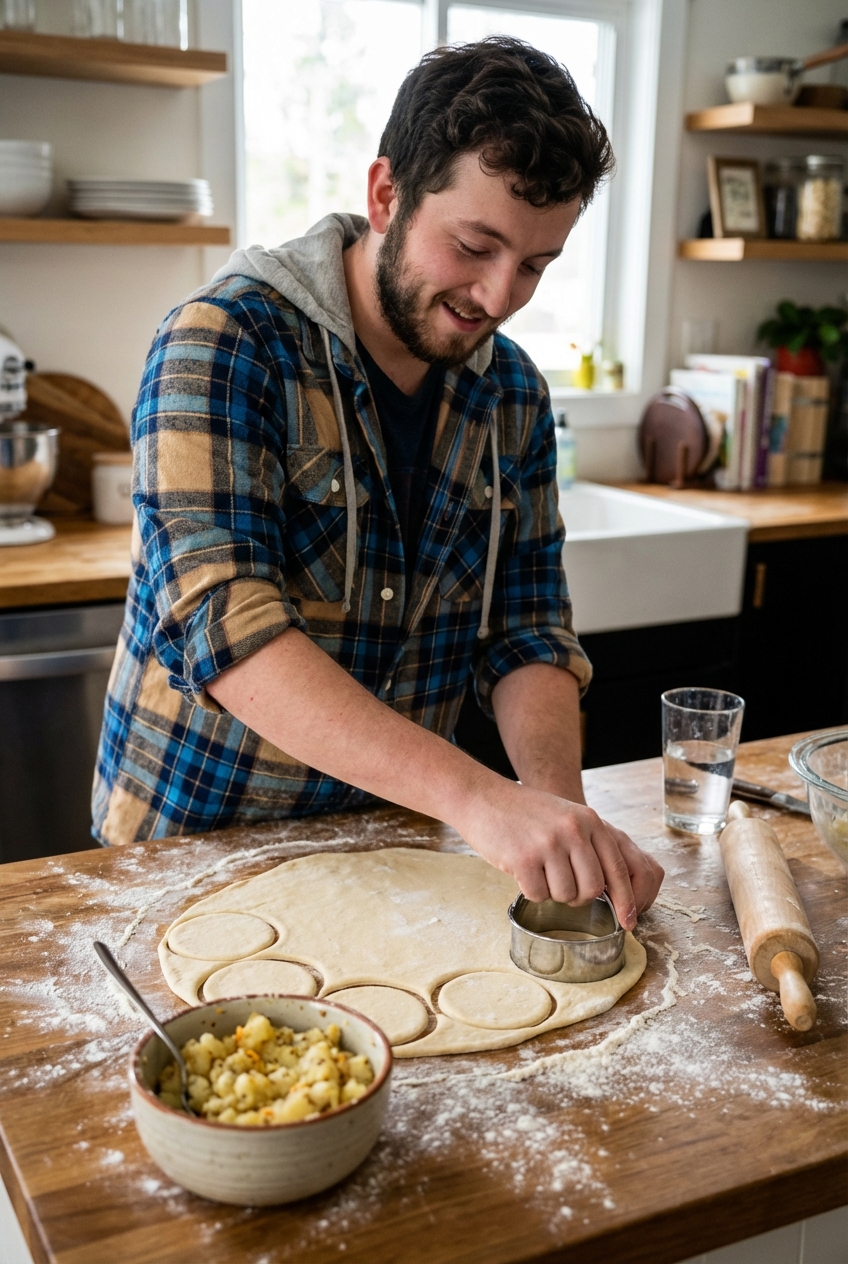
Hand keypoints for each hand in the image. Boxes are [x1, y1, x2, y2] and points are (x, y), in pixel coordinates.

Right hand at [455, 780, 663, 930]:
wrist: (483, 798)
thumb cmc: (525, 812)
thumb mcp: (567, 816)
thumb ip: (590, 844)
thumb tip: (611, 889)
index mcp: (590, 820)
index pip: (618, 868)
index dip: (625, 900)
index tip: (628, 921)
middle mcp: (574, 831)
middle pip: (593, 888)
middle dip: (579, 896)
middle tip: (560, 883)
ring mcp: (549, 844)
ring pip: (566, 895)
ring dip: (552, 892)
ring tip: (538, 869)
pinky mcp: (524, 859)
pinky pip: (538, 895)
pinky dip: (531, 890)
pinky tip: (522, 870)